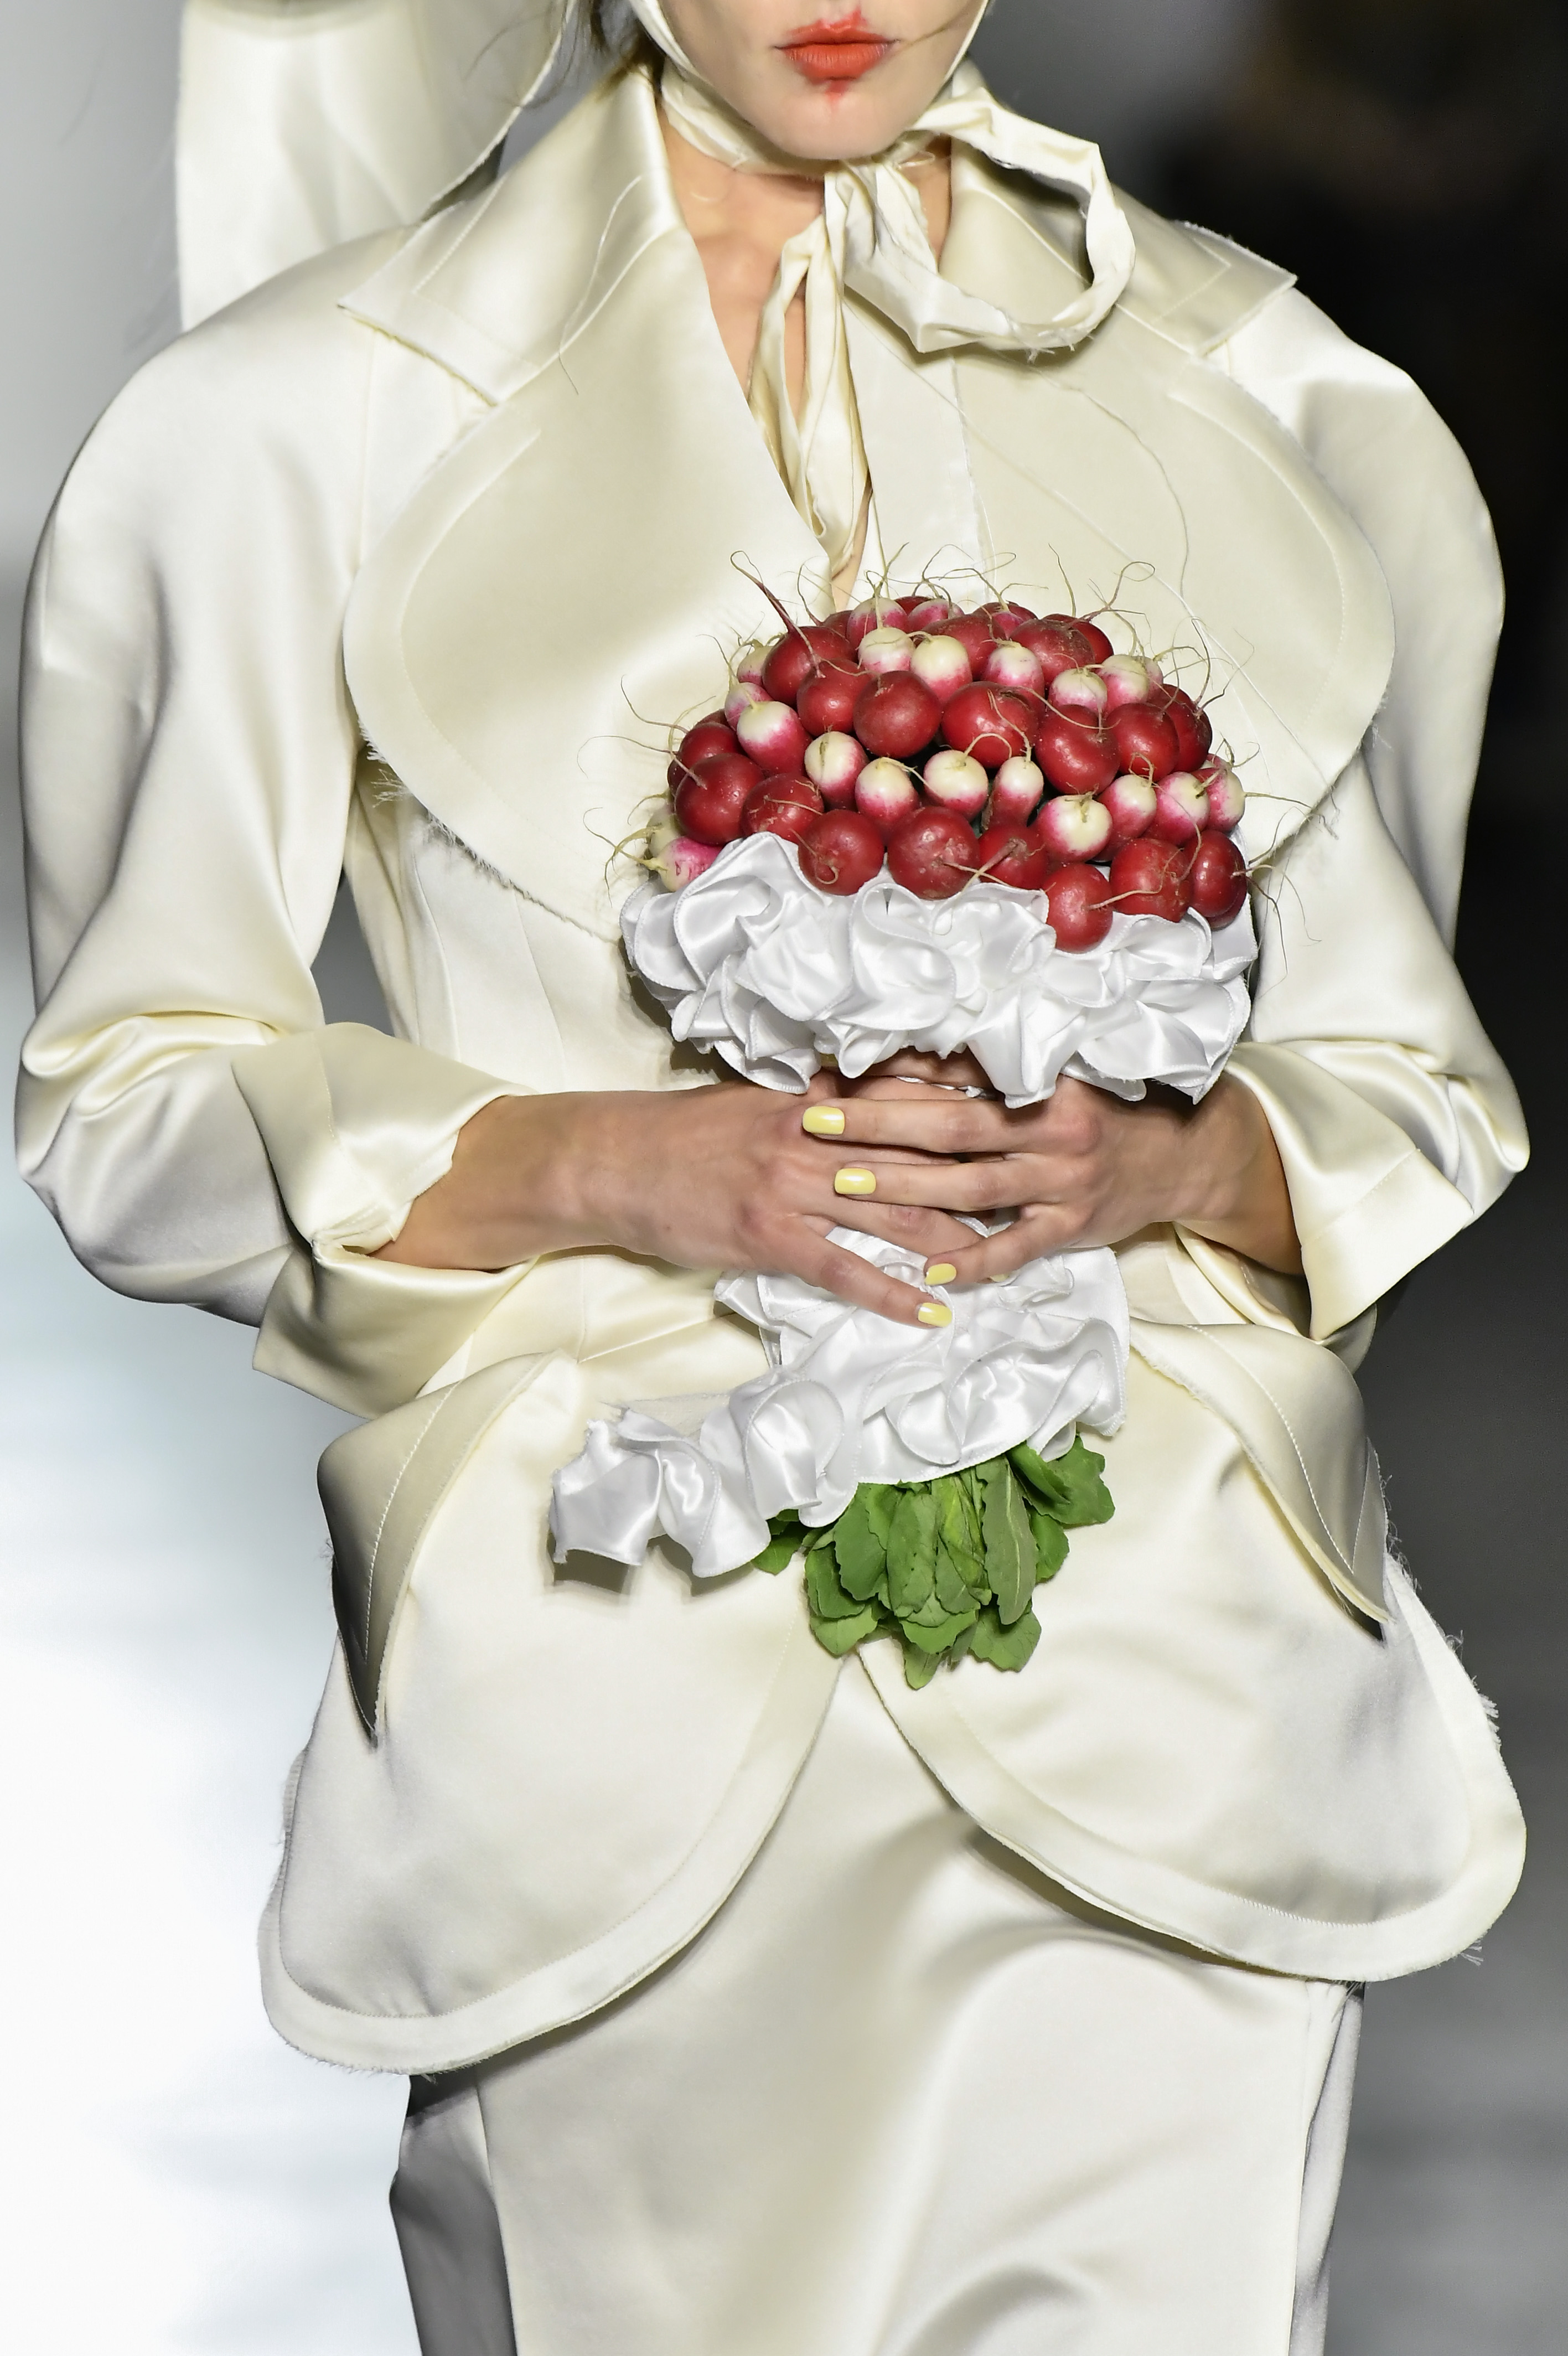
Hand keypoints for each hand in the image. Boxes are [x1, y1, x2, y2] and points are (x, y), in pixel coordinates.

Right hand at [375, 1073, 981, 1326]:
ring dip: (952, 1239)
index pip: (907, 1098)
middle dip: (980, 1172)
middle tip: (1035, 1190)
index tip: (1020, 1117)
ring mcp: (793, 1187)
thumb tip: (869, 1098)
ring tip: (1004, 1259)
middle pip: (917, 1153)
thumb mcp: (757, 1102)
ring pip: (893, 1212)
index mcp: (815, 1100)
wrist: (616, 1162)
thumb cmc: (684, 1135)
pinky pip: (845, 1269)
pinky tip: (932, 1312)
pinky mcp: (770, 1235)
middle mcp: (814, 1137)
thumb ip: (818, 1102)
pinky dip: (893, 1294)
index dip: (967, 1109)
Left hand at [826, 1065, 1301, 1283]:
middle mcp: (1052, 1126)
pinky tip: (927, 1271)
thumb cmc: (1105, 1109)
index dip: (893, 1072)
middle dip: (878, 1124)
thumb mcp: (1057, 1077)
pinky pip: (1015, 1248)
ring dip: (905, 1185)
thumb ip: (991, 1072)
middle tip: (815, 1122)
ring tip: (845, 1183)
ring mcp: (1062, 1181)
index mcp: (1042, 1080)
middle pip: (951, 1125)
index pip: (956, 1073)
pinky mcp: (1072, 1226)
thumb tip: (907, 1057)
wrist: (1184, 1154)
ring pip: (971, 1185)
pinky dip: (972, 1261)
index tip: (837, 1071)